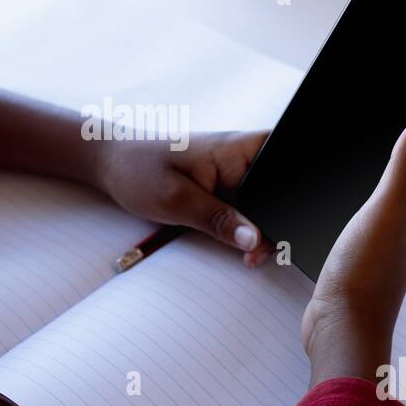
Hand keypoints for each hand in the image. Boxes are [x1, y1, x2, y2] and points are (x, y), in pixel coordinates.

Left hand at [96, 132, 271, 266]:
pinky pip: (249, 211)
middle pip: (281, 193)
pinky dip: (246, 230)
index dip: (294, 200)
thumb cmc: (140, 170)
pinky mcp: (227, 188)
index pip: (287, 168)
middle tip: (260, 254)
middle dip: (276, 224)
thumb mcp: (178, 200)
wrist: (111, 164)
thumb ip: (219, 220)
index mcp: (240, 149)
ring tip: (250, 256)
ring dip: (260, 232)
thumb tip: (257, 240)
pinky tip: (242, 249)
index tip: (283, 233)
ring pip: (266, 207)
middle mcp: (245, 158)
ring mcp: (237, 174)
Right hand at [301, 113, 405, 388]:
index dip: (401, 133)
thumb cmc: (366, 274)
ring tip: (335, 166)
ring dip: (351, 182)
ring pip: (367, 197)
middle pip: (389, 175)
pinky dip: (337, 207)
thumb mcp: (386, 209)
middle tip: (354, 130)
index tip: (384, 108)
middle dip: (372, 154)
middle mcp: (402, 223)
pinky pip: (349, 219)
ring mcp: (379, 241)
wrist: (341, 328)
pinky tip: (322, 207)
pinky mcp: (355, 256)